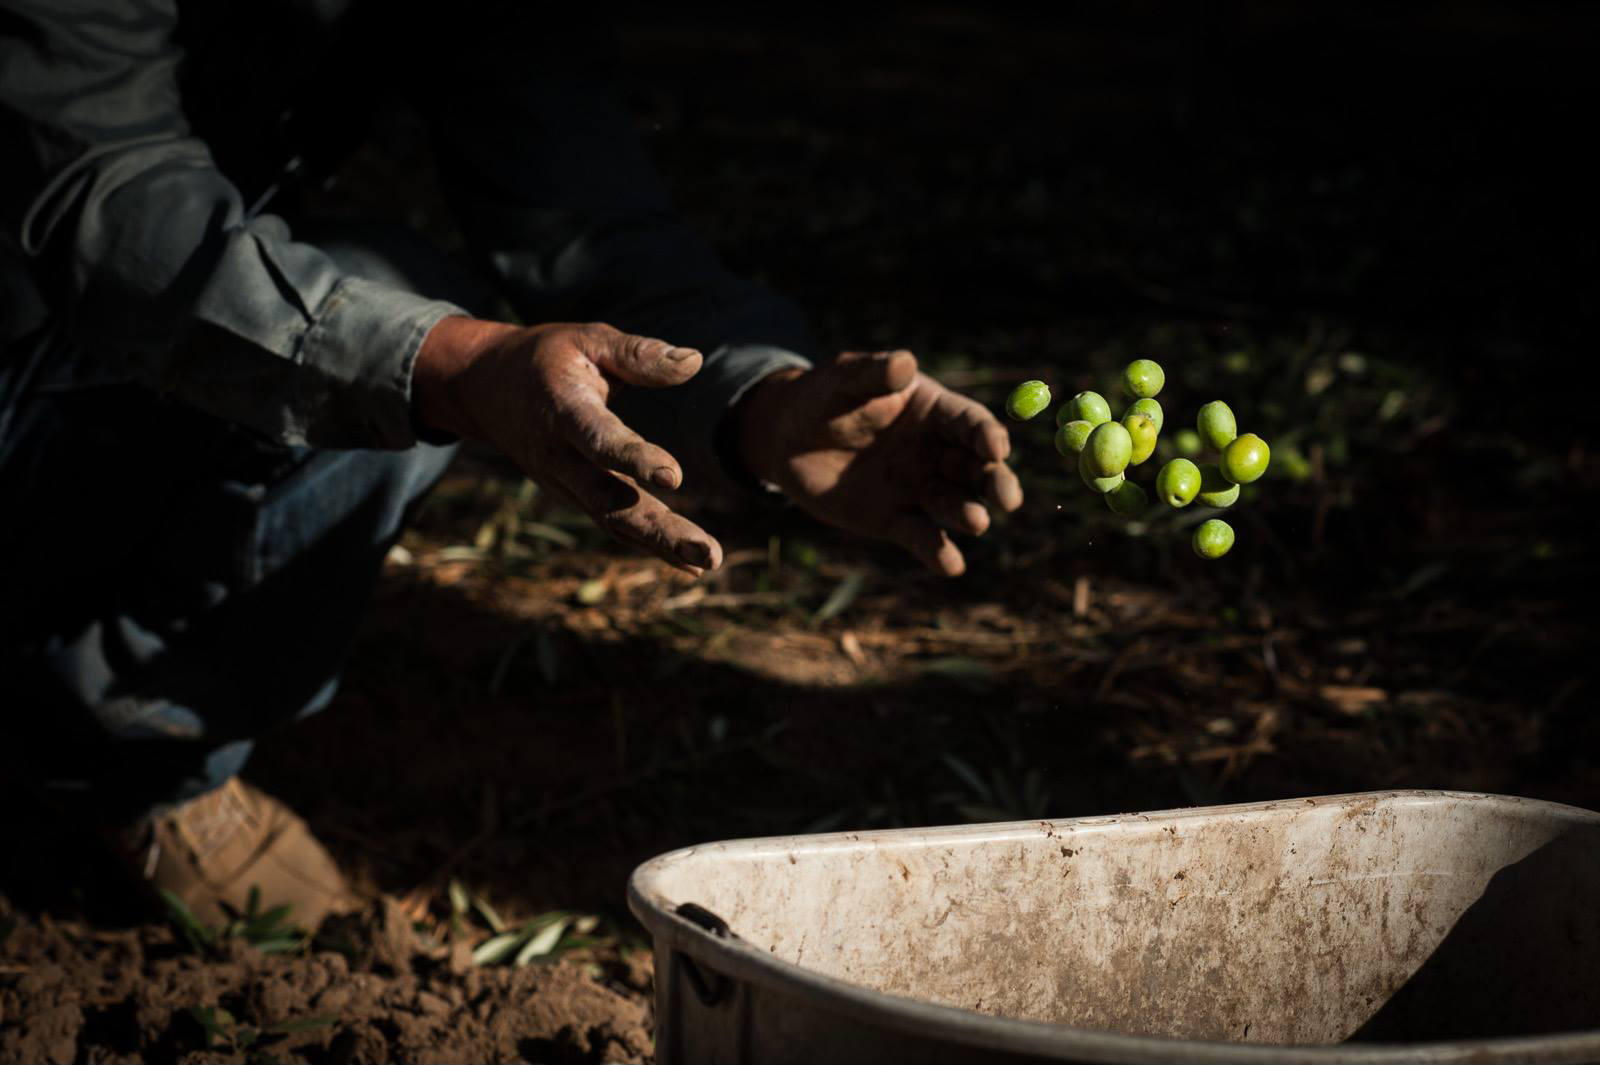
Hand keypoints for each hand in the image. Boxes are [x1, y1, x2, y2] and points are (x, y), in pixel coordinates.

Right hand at [414, 317, 722, 574]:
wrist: (484, 387)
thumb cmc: (547, 357)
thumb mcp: (587, 340)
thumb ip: (637, 353)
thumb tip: (694, 360)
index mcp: (562, 410)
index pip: (598, 439)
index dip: (633, 458)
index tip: (674, 477)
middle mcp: (558, 457)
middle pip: (609, 501)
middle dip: (660, 530)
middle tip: (709, 553)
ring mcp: (562, 483)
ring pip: (613, 521)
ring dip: (661, 545)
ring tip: (708, 561)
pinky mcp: (572, 495)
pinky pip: (612, 524)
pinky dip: (649, 544)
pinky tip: (690, 563)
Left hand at [735, 350, 1023, 575]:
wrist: (784, 440)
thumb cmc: (820, 397)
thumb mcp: (842, 379)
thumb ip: (874, 374)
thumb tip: (905, 363)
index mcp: (933, 411)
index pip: (970, 423)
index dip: (986, 435)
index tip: (995, 448)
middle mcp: (936, 452)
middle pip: (976, 468)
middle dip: (995, 481)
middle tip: (1007, 498)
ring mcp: (918, 488)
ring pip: (954, 504)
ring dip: (968, 514)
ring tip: (976, 522)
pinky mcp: (896, 520)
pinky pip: (922, 537)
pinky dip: (938, 552)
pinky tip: (951, 565)